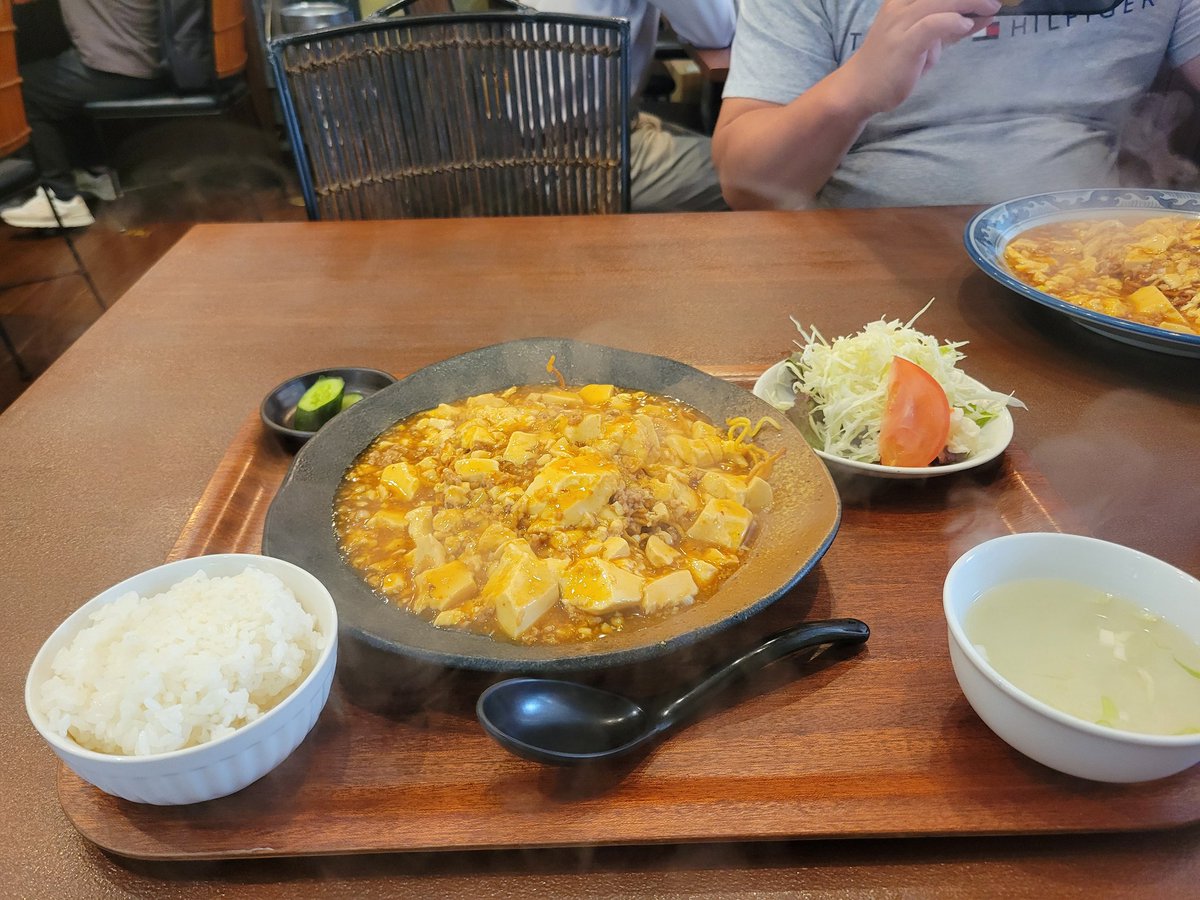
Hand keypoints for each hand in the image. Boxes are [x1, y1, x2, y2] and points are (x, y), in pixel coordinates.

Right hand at [838, 0, 1001, 116]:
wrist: (859, 88)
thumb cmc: (891, 66)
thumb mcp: (924, 41)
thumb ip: (949, 27)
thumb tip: (982, 15)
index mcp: (903, 1)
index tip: (986, 0)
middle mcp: (900, 6)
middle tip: (996, 0)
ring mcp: (900, 24)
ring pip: (941, 2)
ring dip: (971, 3)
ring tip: (991, 8)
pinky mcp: (903, 43)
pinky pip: (932, 24)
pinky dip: (953, 22)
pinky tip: (967, 26)